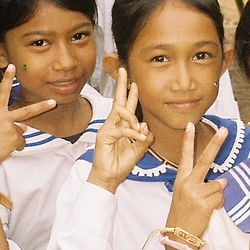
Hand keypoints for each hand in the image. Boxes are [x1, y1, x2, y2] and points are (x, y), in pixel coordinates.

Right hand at [0, 64, 55, 173]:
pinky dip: (14, 148)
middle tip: (54, 102)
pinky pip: (20, 143)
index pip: (2, 92)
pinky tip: (3, 149)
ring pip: (20, 133)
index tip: (12, 66)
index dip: (7, 79)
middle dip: (42, 106)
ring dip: (13, 140)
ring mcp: (11, 127)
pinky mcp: (15, 139)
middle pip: (28, 111)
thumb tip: (25, 126)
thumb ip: (9, 124)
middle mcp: (4, 117)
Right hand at [88, 68, 152, 191]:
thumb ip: (144, 138)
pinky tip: (138, 138)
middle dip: (121, 85)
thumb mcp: (138, 150)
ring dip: (133, 119)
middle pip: (118, 101)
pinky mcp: (104, 136)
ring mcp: (107, 129)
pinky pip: (121, 129)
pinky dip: (131, 132)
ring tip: (140, 131)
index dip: (130, 94)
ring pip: (120, 112)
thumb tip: (146, 126)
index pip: (126, 106)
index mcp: (121, 126)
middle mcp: (112, 124)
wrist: (109, 178)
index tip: (135, 83)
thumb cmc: (121, 164)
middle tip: (123, 71)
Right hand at [166, 122, 227, 238]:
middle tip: (225, 130)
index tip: (190, 124)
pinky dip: (220, 203)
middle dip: (216, 144)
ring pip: (219, 185)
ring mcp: (196, 193)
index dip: (188, 140)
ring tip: (207, 205)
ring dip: (218, 194)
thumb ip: (200, 184)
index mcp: (180, 179)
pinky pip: (221, 197)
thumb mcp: (184, 195)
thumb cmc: (182, 214)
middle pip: (205, 160)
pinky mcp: (205, 203)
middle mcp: (187, 183)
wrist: (179, 236)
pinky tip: (210, 211)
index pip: (185, 156)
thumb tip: (222, 181)